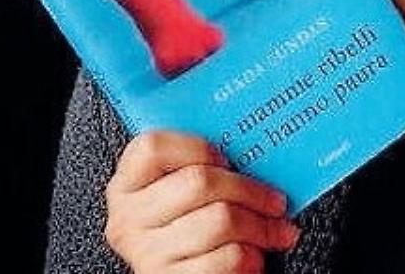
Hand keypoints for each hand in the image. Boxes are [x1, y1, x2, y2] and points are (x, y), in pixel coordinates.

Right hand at [105, 131, 299, 273]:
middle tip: (275, 200)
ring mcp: (146, 252)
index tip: (228, 157)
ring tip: (274, 229)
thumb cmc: (195, 227)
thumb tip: (253, 147)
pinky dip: (251, 255)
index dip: (197, 147)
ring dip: (260, 225)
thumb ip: (204, 166)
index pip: (153, 147)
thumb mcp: (184, 193)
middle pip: (199, 181)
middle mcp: (129, 218)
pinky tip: (255, 254)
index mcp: (128, 185)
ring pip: (220, 220)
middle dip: (250, 190)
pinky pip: (226, 258)